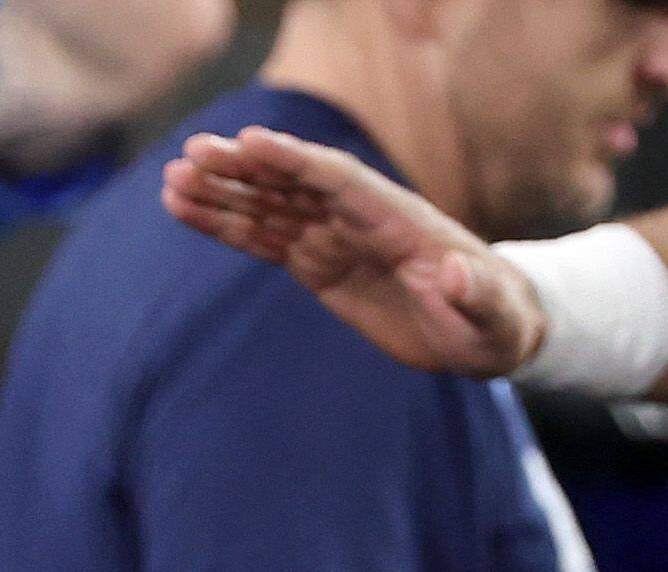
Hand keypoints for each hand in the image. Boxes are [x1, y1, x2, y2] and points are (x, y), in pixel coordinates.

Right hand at [161, 128, 544, 377]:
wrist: (488, 333)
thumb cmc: (496, 323)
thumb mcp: (493, 317)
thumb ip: (474, 295)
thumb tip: (453, 272)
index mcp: (400, 220)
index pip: (339, 181)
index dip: (295, 162)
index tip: (251, 143)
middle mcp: (363, 220)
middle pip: (295, 184)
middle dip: (244, 169)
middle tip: (191, 155)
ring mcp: (338, 239)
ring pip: (271, 208)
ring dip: (223, 193)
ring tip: (172, 181)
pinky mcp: (320, 265)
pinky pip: (266, 240)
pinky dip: (228, 226)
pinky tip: (189, 212)